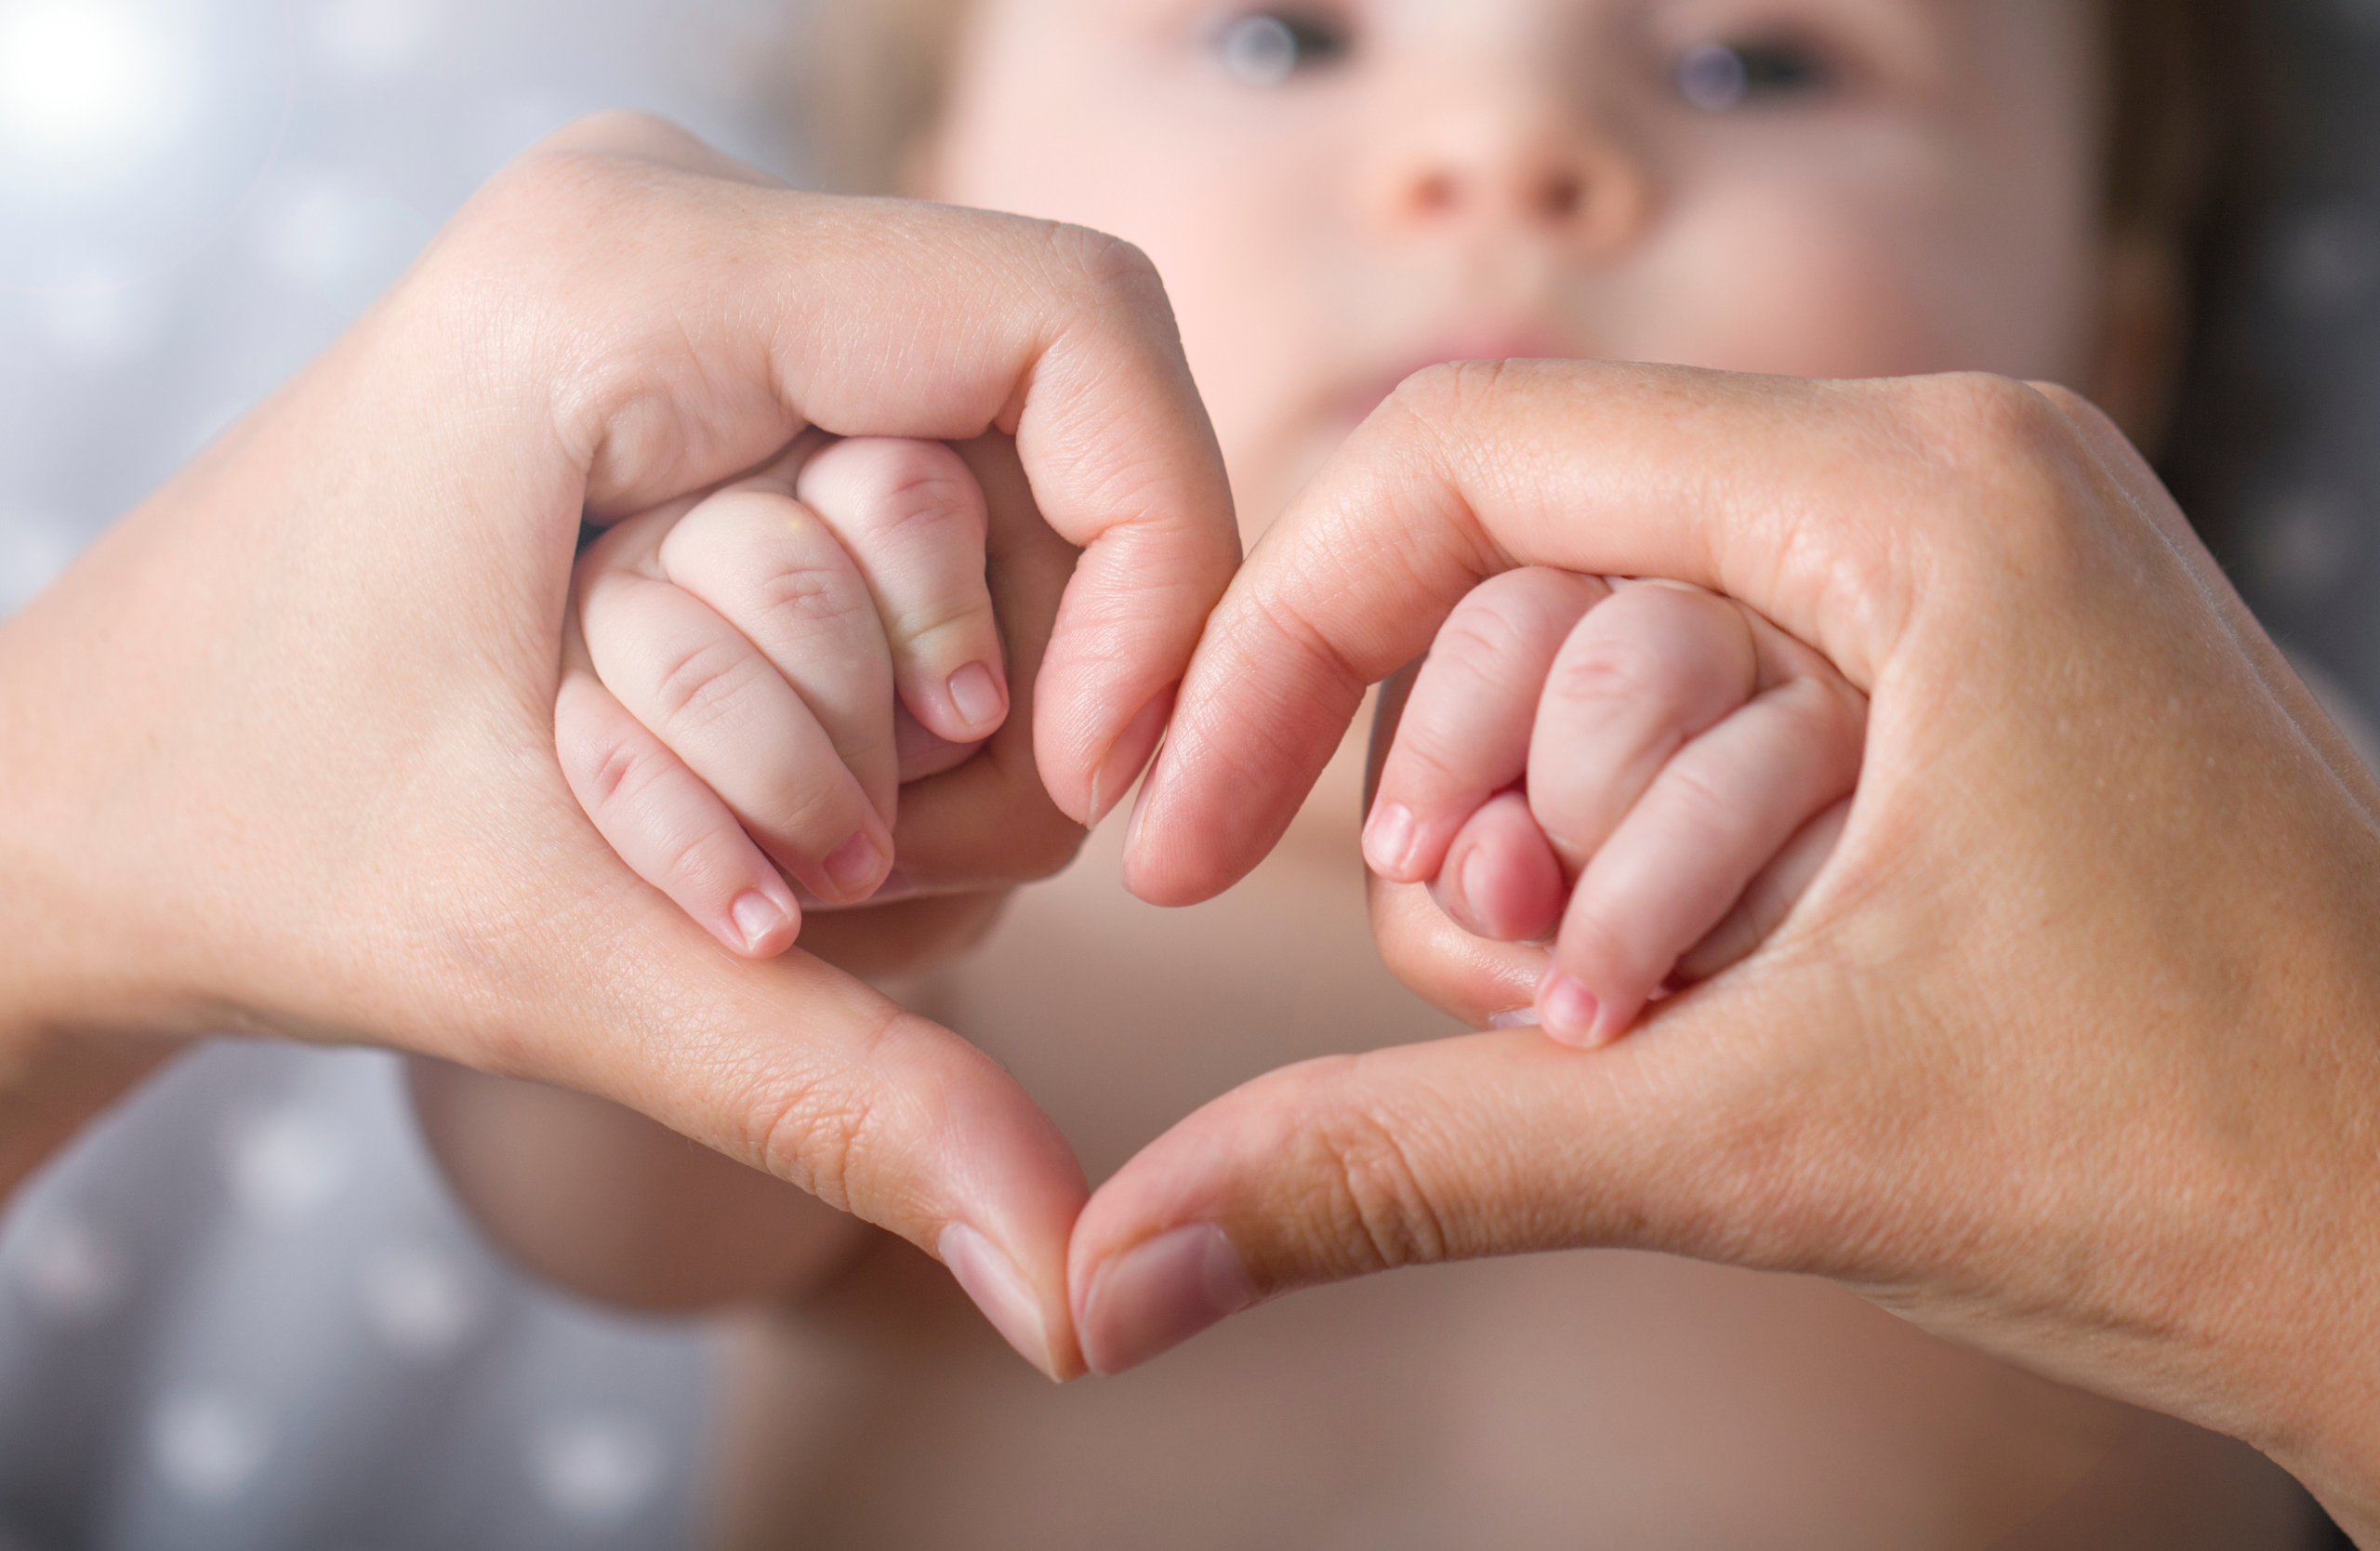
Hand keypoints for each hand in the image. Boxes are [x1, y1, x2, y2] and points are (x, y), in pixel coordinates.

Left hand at [0, 113, 1237, 1379]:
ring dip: (892, 753)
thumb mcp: (549, 960)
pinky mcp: (717, 401)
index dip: (1161, 558)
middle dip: (971, 723)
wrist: (69, 805)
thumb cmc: (244, 824)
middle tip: (798, 864)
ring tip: (696, 834)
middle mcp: (688, 236)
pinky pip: (921, 566)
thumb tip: (1075, 1289)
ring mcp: (706, 309)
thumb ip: (835, 1087)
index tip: (1103, 787)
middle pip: (1042, 472)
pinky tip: (709, 802)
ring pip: (994, 547)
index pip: (1072, 328)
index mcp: (631, 274)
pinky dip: (864, 731)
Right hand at [1083, 361, 2379, 1536]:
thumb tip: (1121, 1264)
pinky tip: (1681, 999)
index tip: (1185, 831)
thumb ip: (1395, 1166)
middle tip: (1507, 997)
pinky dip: (1643, 859)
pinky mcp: (1970, 668)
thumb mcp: (1739, 1137)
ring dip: (1555, 859)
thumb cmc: (2199, 1165)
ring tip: (1619, 1022)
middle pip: (1522, 570)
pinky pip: (1706, 710)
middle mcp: (1943, 475)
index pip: (1469, 457)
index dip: (1282, 636)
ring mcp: (1968, 567)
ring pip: (1602, 654)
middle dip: (1459, 804)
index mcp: (1910, 498)